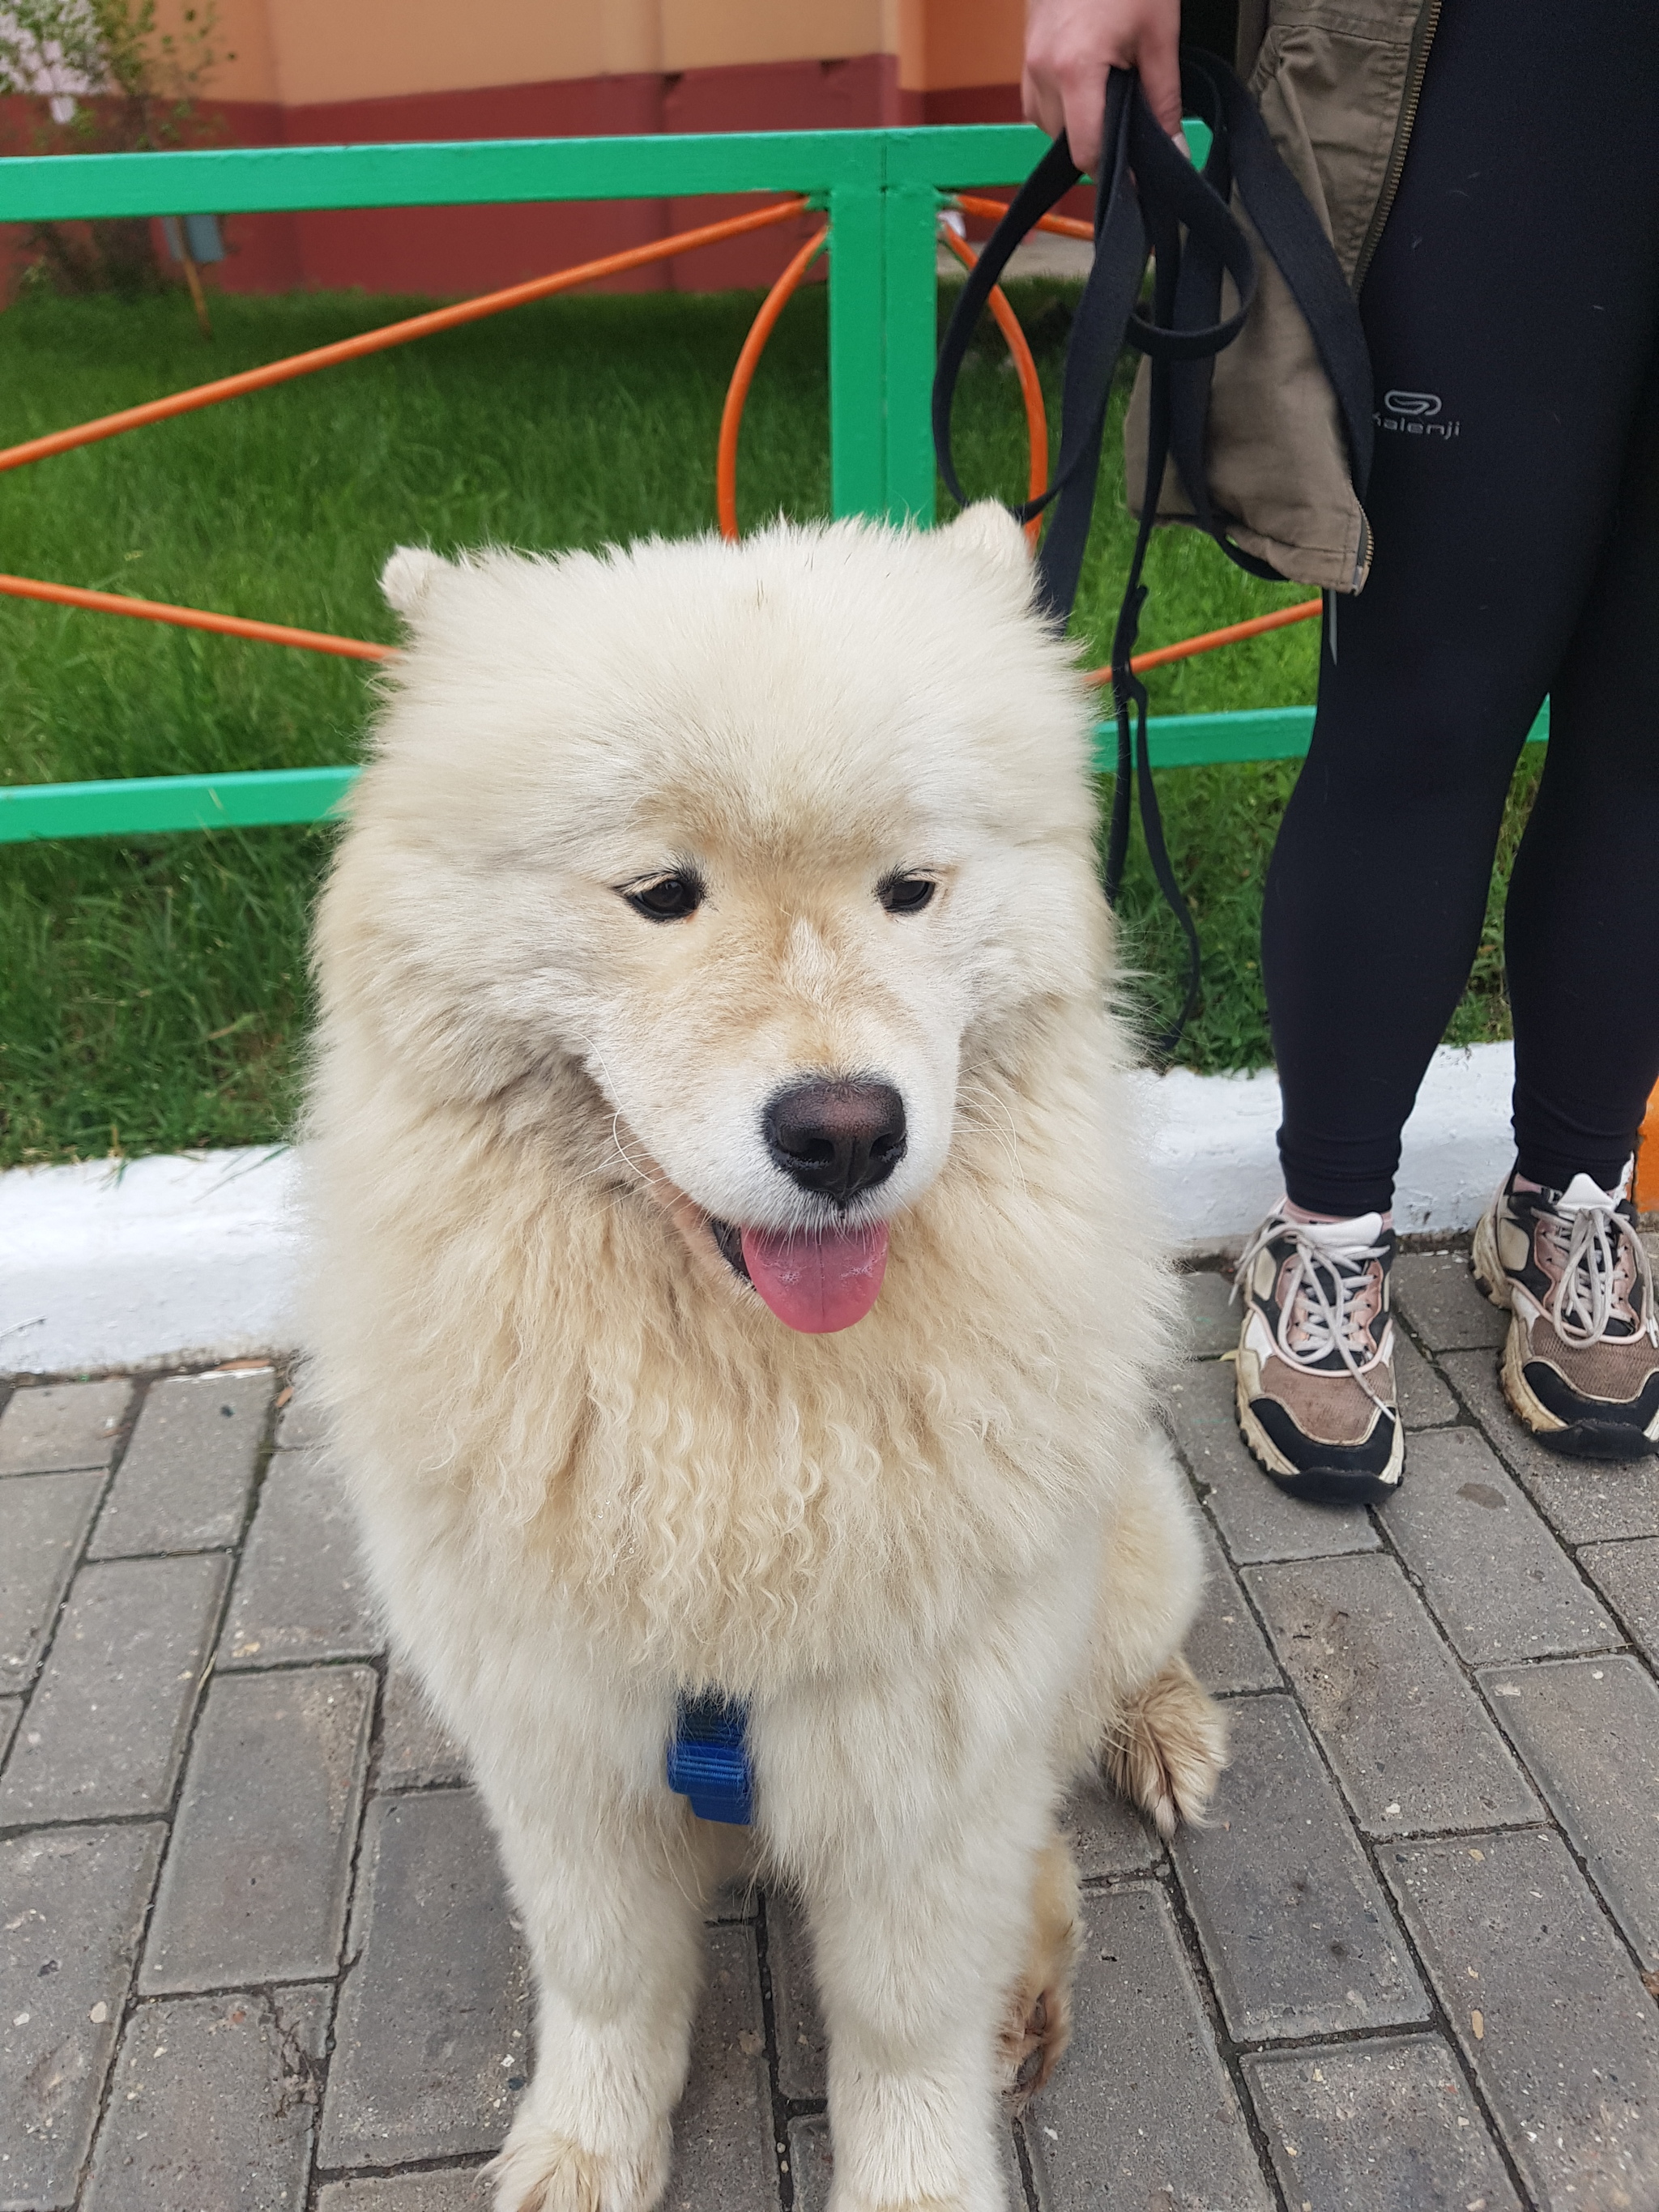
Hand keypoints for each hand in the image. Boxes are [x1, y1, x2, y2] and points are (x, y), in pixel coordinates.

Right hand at [1022, 0, 1183, 175]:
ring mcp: (1029, 59)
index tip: (1136, 175)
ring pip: (1047, 123)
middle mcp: (1043, 70)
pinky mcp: (1026, 49)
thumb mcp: (1159, 34)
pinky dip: (1060, 103)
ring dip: (1075, 124)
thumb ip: (1165, 100)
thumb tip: (1174, 151)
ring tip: (1108, 97)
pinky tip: (1086, 83)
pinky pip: (1037, 98)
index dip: (1112, 170)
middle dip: (1097, 142)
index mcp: (1075, 71)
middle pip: (1065, 141)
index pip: (1085, 151)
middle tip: (1130, 123)